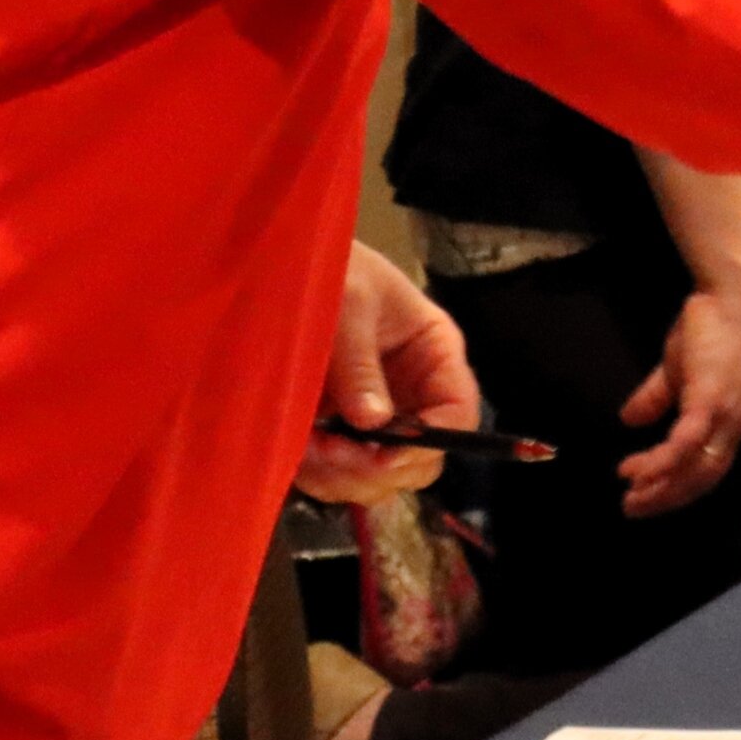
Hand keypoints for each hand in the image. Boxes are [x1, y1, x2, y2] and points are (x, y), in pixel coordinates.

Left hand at [297, 243, 477, 505]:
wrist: (282, 262)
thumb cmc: (331, 270)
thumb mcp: (348, 304)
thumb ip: (359, 363)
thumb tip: (372, 423)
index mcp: (435, 353)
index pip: (458, 411)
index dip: (430, 440)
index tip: (383, 454)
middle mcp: (415, 393)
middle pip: (420, 459)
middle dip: (376, 467)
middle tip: (330, 450)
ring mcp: (377, 416)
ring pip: (379, 477)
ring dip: (341, 476)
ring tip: (305, 448)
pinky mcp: (338, 431)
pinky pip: (340, 473)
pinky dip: (318, 474)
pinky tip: (295, 448)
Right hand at [615, 281, 740, 517]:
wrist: (729, 293)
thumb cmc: (708, 327)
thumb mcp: (677, 369)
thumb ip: (657, 396)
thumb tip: (628, 420)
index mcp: (733, 420)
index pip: (709, 470)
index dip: (678, 488)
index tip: (646, 497)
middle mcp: (736, 424)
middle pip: (704, 477)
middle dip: (667, 497)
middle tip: (632, 507)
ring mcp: (727, 413)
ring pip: (696, 467)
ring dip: (661, 485)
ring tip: (631, 492)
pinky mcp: (711, 398)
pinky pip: (686, 442)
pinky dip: (662, 461)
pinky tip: (638, 469)